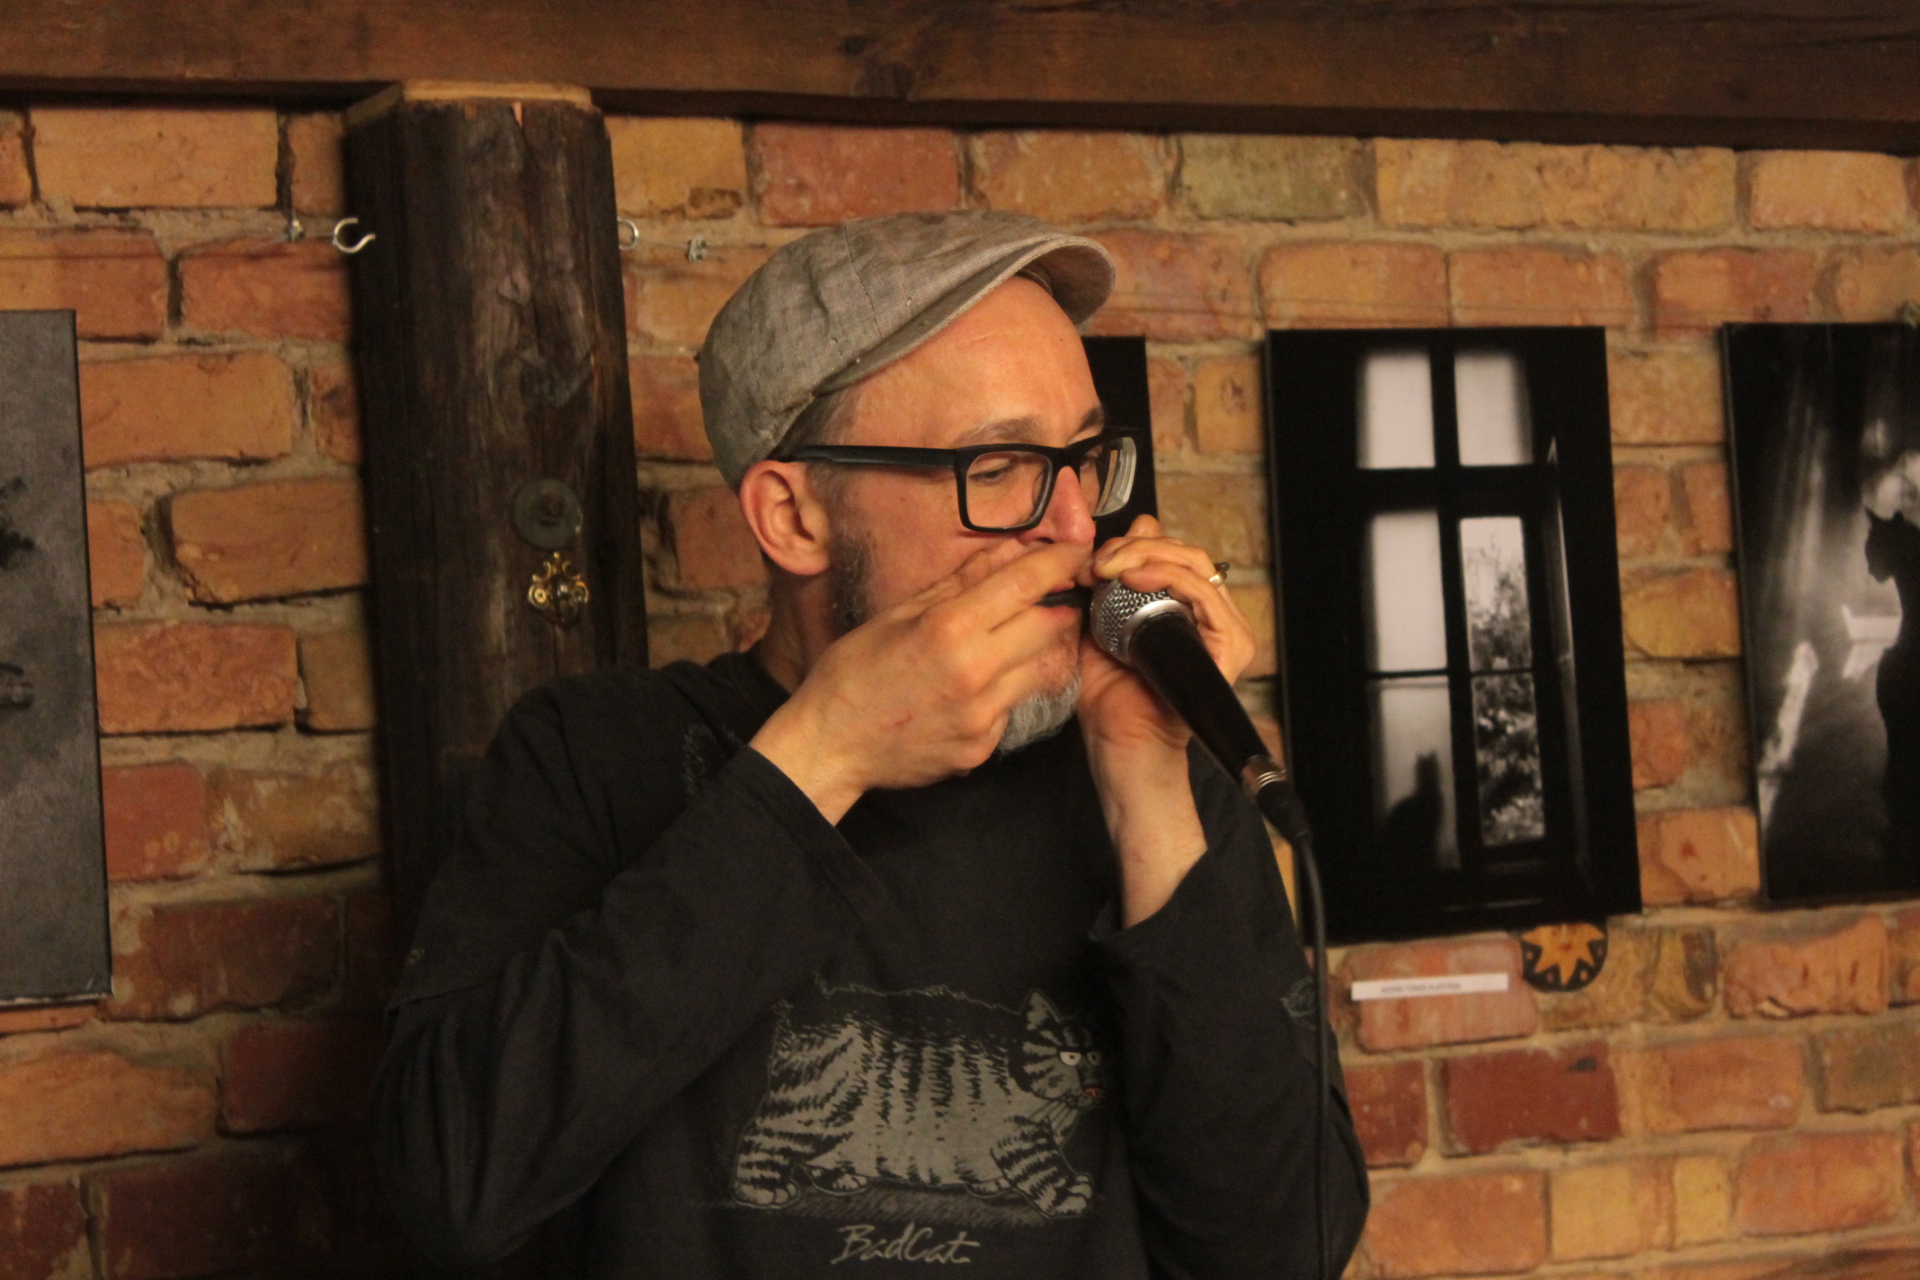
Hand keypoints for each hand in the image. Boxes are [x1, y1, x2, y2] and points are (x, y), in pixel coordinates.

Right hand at [751, 541, 1088, 823]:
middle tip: (1048, 598)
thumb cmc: (855, 672)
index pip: (1026, 583)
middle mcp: (974, 671)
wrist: (831, 744)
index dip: (1059, 561)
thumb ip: (960, 582)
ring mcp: (982, 714)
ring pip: (1040, 669)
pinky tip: (972, 691)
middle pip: (1049, 626)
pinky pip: (1012, 708)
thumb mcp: (900, 613)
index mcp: (948, 627)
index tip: (1075, 549)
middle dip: (1055, 607)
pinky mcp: (982, 747)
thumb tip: (1009, 549)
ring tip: (1004, 645)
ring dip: (1033, 651)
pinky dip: (1003, 693)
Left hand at [1076, 514, 1255, 761]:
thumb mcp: (1104, 623)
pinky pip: (1204, 593)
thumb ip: (1116, 580)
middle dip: (1137, 547)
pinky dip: (1168, 576)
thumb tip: (1133, 530)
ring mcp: (1226, 631)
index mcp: (1189, 610)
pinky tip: (1134, 577)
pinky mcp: (1230, 645)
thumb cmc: (1112, 696)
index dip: (1136, 544)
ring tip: (1109, 568)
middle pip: (1187, 554)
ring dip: (1146, 556)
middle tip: (1100, 562)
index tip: (1096, 558)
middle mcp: (1213, 618)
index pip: (1175, 554)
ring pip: (1195, 565)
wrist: (1121, 744)